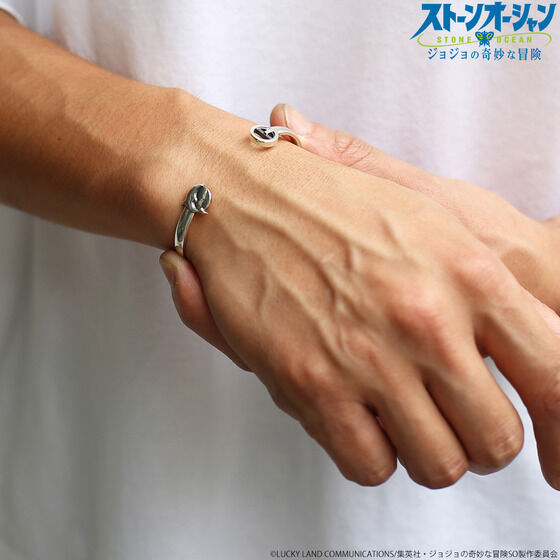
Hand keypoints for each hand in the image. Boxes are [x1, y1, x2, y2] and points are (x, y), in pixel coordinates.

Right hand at [158, 98, 559, 489]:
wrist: (249, 197)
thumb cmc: (337, 205)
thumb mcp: (436, 223)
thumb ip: (494, 293)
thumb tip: (544, 341)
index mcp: (469, 274)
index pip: (557, 374)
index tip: (547, 436)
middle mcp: (425, 319)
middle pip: (496, 440)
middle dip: (479, 439)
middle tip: (453, 416)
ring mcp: (369, 357)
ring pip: (438, 464)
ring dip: (423, 449)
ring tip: (401, 416)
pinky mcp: (313, 385)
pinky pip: (370, 465)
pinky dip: (369, 453)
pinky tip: (358, 417)